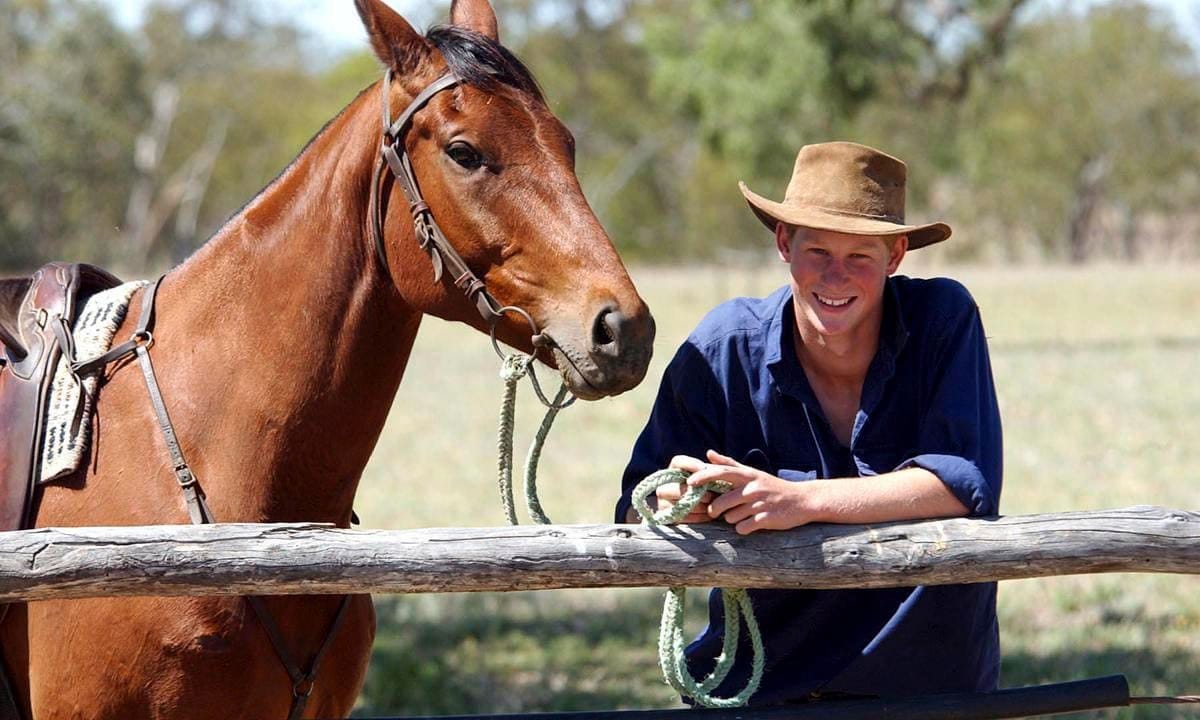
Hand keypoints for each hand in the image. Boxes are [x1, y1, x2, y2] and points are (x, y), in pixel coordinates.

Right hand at [654, 454, 716, 523]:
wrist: (709, 512)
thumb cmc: (714, 490)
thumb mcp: (716, 478)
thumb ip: (718, 465)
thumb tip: (709, 453)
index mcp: (676, 470)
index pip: (678, 462)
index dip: (690, 464)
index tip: (704, 469)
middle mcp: (665, 484)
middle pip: (676, 485)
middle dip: (695, 491)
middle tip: (710, 495)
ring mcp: (663, 501)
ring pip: (679, 502)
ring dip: (698, 505)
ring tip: (713, 507)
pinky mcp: (667, 516)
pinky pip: (682, 516)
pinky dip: (698, 516)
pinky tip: (709, 515)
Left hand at [682, 449, 817, 534]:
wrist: (802, 501)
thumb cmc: (773, 487)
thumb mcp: (753, 473)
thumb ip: (729, 464)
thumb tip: (708, 453)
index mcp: (747, 476)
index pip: (720, 473)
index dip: (702, 477)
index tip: (690, 483)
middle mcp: (752, 488)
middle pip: (720, 502)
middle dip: (715, 510)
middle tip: (718, 512)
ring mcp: (759, 504)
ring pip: (730, 518)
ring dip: (733, 519)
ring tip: (744, 514)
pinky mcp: (766, 520)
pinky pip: (742, 528)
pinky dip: (744, 528)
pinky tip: (752, 523)